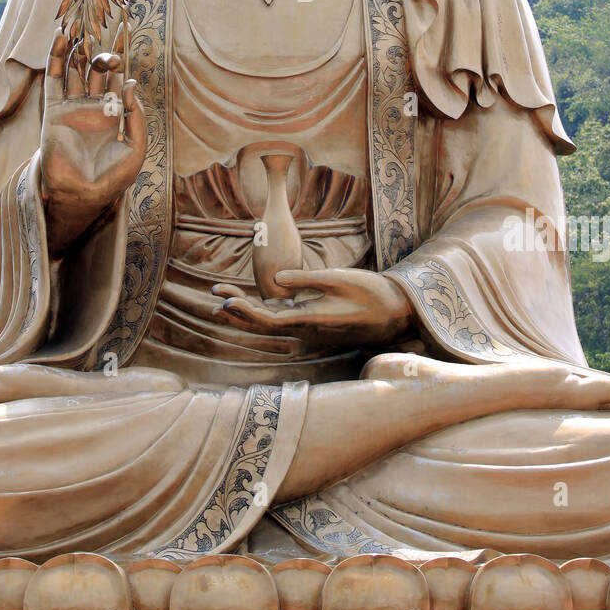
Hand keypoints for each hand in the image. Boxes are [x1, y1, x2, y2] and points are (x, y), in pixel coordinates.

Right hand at [40, 29, 146, 250]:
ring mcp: (72, 107)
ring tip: (82, 20)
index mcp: (114, 113)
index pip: (118, 76)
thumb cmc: (112, 177)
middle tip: (107, 24)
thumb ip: (135, 116)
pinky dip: (56, 56)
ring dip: (79, 46)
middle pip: (97, 68)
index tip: (126, 28)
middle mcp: (92, 106)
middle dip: (102, 47)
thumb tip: (132, 84)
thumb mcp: (135, 147)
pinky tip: (61, 36)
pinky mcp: (53, 111)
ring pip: (75, 69)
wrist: (81, 194)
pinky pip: (54, 78)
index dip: (122, 54)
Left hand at [212, 267, 414, 347]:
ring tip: (222, 301)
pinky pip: (281, 322)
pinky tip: (251, 304)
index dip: (245, 312)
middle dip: (237, 311)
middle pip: (263, 325)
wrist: (395, 315)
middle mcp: (306, 331)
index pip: (269, 320)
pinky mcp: (313, 325)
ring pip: (270, 325)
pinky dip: (262, 313)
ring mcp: (309, 330)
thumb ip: (307, 279)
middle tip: (214, 294)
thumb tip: (275, 279)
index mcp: (310, 321)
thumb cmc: (372, 294)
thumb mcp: (341, 280)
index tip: (225, 302)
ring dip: (246, 314)